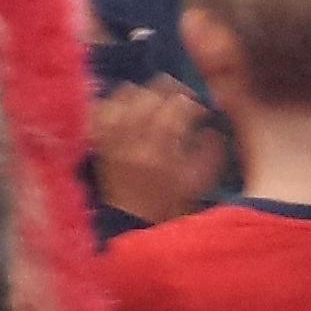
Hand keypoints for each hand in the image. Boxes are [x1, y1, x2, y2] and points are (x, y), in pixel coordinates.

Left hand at [88, 76, 230, 226]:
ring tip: (154, 103)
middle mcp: (132, 138)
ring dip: (144, 93)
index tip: (200, 112)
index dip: (193, 103)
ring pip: (125, 93)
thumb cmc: (168, 203)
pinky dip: (115, 101)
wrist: (130, 220)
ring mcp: (112, 136)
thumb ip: (211, 152)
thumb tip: (211, 128)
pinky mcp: (99, 137)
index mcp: (160, 150)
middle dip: (171, 91)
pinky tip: (128, 107)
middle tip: (180, 100)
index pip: (178, 106)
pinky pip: (102, 106)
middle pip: (151, 93)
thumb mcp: (198, 182)